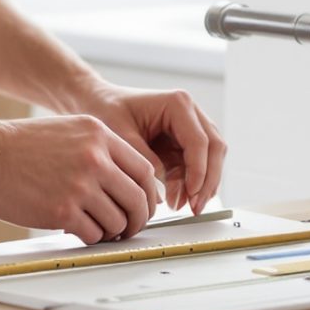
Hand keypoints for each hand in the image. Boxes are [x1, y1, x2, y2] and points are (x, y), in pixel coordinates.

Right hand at [0, 113, 164, 243]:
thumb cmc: (18, 145)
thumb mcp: (68, 130)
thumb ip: (98, 148)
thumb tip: (124, 179)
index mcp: (99, 135)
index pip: (144, 169)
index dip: (147, 193)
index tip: (142, 204)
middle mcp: (95, 158)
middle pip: (138, 198)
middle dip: (138, 219)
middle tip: (130, 227)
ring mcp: (80, 185)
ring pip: (118, 220)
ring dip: (112, 231)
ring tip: (99, 229)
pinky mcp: (63, 210)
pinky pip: (94, 233)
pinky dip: (91, 238)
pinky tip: (80, 231)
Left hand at [70, 83, 226, 214]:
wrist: (95, 102)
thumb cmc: (105, 110)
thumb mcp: (120, 135)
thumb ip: (144, 161)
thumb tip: (164, 193)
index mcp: (177, 104)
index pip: (199, 141)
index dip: (199, 171)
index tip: (190, 194)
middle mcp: (189, 113)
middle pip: (214, 149)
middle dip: (207, 180)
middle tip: (195, 207)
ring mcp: (189, 127)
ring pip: (210, 159)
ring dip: (202, 184)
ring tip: (186, 207)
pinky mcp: (183, 143)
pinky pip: (196, 165)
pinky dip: (191, 183)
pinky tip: (180, 200)